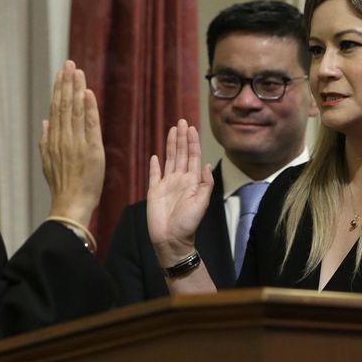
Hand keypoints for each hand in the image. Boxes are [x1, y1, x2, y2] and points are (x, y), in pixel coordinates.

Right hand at [39, 60, 104, 227]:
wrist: (70, 204)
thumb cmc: (61, 186)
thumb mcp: (47, 163)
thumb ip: (45, 141)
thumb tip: (44, 122)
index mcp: (53, 140)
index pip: (56, 109)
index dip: (58, 90)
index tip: (61, 74)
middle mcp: (63, 138)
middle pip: (64, 105)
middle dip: (66, 83)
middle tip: (69, 64)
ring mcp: (76, 143)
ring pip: (75, 111)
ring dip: (77, 90)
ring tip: (77, 72)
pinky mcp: (91, 150)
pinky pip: (90, 124)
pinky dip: (88, 108)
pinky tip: (88, 93)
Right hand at [146, 119, 213, 266]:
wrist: (171, 240)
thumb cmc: (188, 224)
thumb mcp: (202, 203)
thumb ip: (206, 184)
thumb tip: (208, 165)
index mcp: (192, 182)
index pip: (193, 156)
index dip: (192, 142)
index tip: (191, 128)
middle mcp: (180, 180)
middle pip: (181, 154)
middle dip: (182, 137)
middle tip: (182, 121)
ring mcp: (166, 184)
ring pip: (169, 159)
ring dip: (171, 145)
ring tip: (172, 130)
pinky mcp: (154, 191)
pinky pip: (154, 174)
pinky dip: (155, 165)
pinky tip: (155, 155)